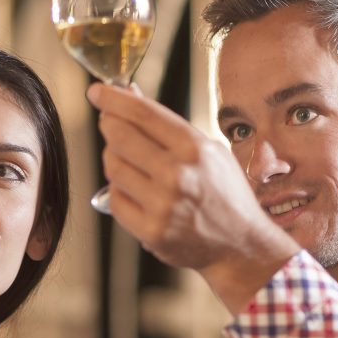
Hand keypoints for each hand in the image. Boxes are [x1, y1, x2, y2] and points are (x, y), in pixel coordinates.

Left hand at [87, 83, 298, 312]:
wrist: (240, 245)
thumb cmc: (223, 193)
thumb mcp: (207, 150)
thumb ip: (168, 125)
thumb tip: (129, 94)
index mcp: (195, 149)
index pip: (143, 114)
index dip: (113, 98)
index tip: (97, 92)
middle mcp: (178, 175)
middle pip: (119, 137)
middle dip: (109, 125)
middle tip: (109, 124)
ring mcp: (163, 206)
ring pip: (112, 168)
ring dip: (114, 159)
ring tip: (130, 162)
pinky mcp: (151, 232)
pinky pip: (115, 200)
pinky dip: (120, 191)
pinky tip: (136, 191)